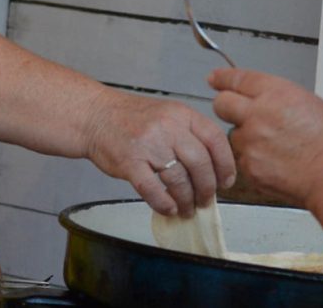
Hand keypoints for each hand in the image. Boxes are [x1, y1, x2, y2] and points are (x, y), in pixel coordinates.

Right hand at [84, 88, 235, 216]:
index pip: (215, 139)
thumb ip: (190, 135)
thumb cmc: (133, 119)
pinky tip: (168, 208)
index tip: (227, 181)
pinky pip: (152, 189)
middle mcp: (168, 127)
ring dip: (186, 200)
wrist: (96, 116)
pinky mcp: (129, 162)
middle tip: (206, 201)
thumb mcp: (168, 114)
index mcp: (182, 114)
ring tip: (186, 208)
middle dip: (207, 188)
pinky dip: (163, 203)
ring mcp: (148, 144)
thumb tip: (214, 169)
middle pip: (200, 163)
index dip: (225, 164)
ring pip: (178, 179)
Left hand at [209, 69, 322, 207]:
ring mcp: (250, 142)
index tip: (215, 79)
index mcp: (275, 93)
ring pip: (233, 135)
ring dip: (245, 138)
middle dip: (226, 107)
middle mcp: (257, 114)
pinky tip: (276, 163)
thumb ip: (279, 98)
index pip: (237, 79)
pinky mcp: (249, 167)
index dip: (223, 79)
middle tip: (237, 113)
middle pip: (221, 104)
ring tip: (275, 147)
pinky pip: (242, 159)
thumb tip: (265, 101)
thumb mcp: (309, 103)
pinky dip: (254, 161)